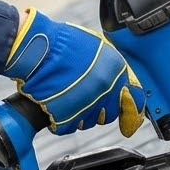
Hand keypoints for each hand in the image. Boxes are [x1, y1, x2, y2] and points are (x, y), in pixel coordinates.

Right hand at [3, 8, 144, 135]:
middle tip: (83, 94)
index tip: (130, 124)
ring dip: (80, 113)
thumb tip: (124, 86)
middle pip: (109, 114)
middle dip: (98, 108)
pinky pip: (68, 125)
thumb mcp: (98, 47)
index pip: (134, 101)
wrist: (35, 49)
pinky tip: (55, 100)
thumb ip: (113, 68)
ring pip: (89, 121)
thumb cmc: (61, 43)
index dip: (132, 113)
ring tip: (66, 93)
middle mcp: (105, 91)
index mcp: (117, 72)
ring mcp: (86, 106)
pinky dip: (62, 118)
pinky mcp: (66, 118)